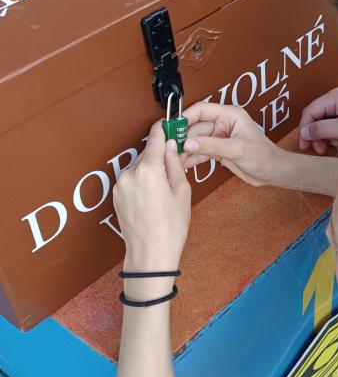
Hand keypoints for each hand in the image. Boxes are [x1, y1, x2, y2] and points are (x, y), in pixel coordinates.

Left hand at [113, 121, 190, 273]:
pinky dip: (142, 181)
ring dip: (151, 170)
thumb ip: (175, 164)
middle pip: (148, 154)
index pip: (155, 138)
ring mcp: (121, 185)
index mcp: (149, 170)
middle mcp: (130, 173)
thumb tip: (171, 147)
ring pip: (139, 167)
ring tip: (165, 189)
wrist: (150, 254)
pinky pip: (132, 180)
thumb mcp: (182, 192)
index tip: (168, 123)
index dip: (163, 128)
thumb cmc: (170, 227)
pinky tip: (153, 197)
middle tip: (175, 165)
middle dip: (161, 156)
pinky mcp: (117, 195)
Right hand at [182, 102, 282, 185]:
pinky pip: (201, 151)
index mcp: (230, 115)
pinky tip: (182, 164)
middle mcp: (223, 124)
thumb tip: (190, 143)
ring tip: (173, 157)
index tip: (173, 127)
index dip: (185, 117)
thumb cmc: (264, 156)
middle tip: (170, 146)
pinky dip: (192, 157)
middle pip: (195, 126)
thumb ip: (212, 146)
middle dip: (182, 136)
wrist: (273, 172)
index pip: (201, 110)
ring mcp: (220, 137)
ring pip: (196, 140)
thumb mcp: (237, 149)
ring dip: (185, 149)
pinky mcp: (218, 150)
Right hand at [298, 88, 337, 154]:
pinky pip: (334, 124)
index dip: (304, 129)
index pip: (309, 112)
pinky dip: (334, 134)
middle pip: (316, 117)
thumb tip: (304, 133)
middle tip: (319, 150)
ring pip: (324, 122)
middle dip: (316, 135)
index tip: (304, 146)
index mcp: (334, 98)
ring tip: (333, 147)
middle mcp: (337, 98)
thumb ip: (323, 129)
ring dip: (325, 136)